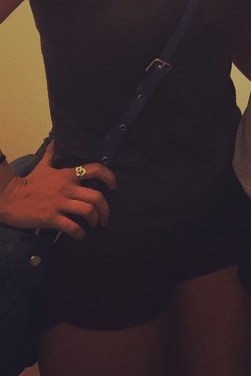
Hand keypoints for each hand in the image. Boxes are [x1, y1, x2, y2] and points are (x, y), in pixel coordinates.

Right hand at [0, 142, 115, 238]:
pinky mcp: (50, 218)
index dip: (109, 177)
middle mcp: (67, 188)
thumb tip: (54, 140)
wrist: (8, 198)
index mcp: (68, 174)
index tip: (114, 186)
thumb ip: (51, 154)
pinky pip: (71, 226)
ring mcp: (59, 203)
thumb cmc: (28, 183)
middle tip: (106, 218)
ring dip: (95, 220)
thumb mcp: (42, 166)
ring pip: (87, 211)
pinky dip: (79, 233)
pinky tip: (80, 236)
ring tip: (95, 225)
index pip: (95, 169)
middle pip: (96, 196)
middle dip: (105, 209)